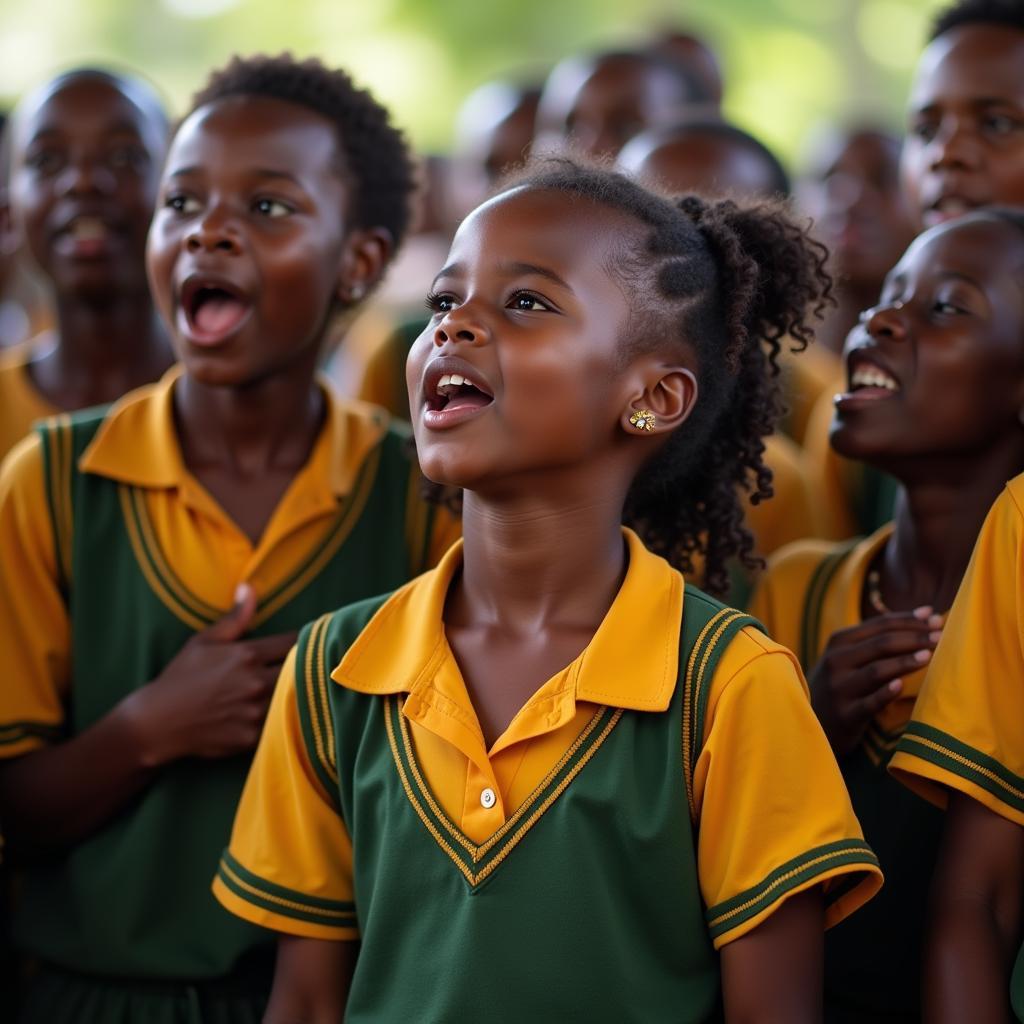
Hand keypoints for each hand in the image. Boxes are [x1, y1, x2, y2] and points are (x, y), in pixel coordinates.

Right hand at [125, 584, 297, 765]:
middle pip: (298, 671)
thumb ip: (235, 617)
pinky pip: (279, 724)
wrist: (158, 722)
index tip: (307, 643)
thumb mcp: (204, 641)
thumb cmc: (181, 677)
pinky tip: (276, 713)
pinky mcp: (253, 737)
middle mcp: (255, 682)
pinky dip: (280, 718)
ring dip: (293, 692)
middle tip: (306, 667)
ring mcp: (255, 711)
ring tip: (295, 689)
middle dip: (302, 667)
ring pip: (292, 697)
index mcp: (247, 655)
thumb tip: (250, 586)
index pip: (293, 643)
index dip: (302, 642)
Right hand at [809, 606, 942, 755]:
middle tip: (941, 635)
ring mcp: (839, 687)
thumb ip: (878, 637)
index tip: (935, 618)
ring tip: (930, 655)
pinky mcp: (846, 714)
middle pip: (880, 644)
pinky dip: (885, 693)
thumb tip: (926, 613)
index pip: (879, 625)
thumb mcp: (848, 656)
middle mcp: (836, 661)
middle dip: (913, 637)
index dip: (909, 620)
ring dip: (904, 661)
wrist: (815, 721)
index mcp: (839, 642)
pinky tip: (901, 686)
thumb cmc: (842, 682)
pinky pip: (869, 703)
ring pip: (876, 670)